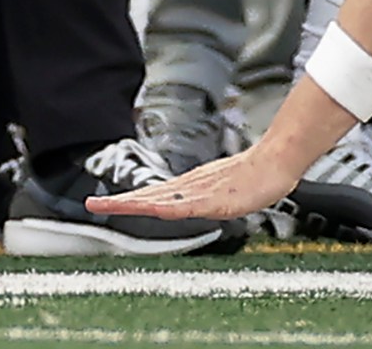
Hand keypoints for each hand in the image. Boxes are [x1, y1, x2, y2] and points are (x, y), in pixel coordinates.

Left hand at [85, 144, 304, 222]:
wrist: (278, 161)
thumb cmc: (258, 175)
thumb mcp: (226, 189)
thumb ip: (209, 195)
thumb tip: (196, 202)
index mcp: (191, 186)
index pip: (153, 195)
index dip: (127, 199)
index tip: (104, 202)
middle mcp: (190, 186)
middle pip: (150, 196)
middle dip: (120, 201)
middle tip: (93, 203)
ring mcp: (201, 192)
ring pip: (160, 199)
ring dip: (133, 203)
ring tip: (109, 205)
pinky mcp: (215, 198)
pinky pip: (186, 205)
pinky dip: (166, 207)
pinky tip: (152, 210)